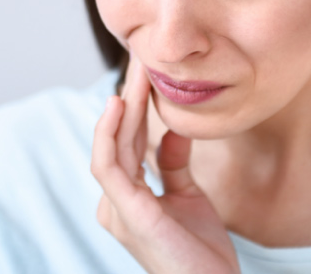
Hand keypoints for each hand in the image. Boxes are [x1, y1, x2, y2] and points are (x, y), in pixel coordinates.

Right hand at [90, 55, 240, 273]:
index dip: (135, 107)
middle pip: (118, 139)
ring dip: (123, 106)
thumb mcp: (188, 198)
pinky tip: (121, 105)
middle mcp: (114, 203)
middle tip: (139, 58)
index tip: (147, 74)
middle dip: (129, 96)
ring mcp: (116, 209)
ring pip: (111, 145)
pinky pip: (108, 165)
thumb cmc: (201, 255)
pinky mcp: (126, 214)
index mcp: (126, 199)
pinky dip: (110, 133)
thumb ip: (173, 166)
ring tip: (134, 72)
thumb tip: (171, 131)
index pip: (127, 144)